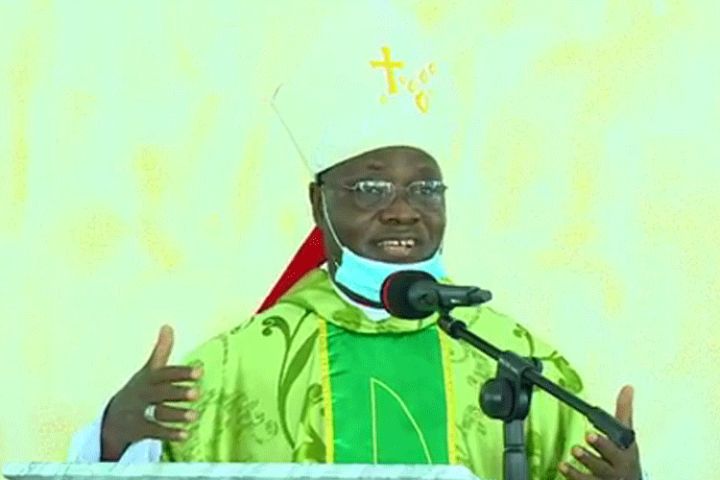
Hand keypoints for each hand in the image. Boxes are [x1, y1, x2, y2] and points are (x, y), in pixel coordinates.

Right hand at [100, 325, 202, 460]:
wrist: (112, 418)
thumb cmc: (139, 390)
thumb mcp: (148, 371)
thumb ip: (161, 351)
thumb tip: (168, 325)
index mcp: (147, 378)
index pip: (165, 374)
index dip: (181, 373)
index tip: (200, 372)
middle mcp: (142, 394)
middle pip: (160, 393)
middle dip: (178, 393)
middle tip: (198, 393)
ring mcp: (137, 413)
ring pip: (158, 413)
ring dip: (177, 414)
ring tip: (195, 415)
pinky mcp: (137, 430)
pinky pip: (154, 432)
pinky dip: (170, 434)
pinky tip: (186, 435)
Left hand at [559, 385, 641, 479]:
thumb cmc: (626, 456)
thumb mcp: (627, 435)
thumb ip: (624, 411)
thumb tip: (628, 387)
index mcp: (625, 455)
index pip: (616, 450)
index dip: (603, 444)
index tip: (590, 434)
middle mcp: (616, 470)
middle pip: (604, 465)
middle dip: (590, 458)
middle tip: (576, 448)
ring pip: (592, 477)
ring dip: (578, 468)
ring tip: (569, 455)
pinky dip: (572, 476)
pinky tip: (562, 467)